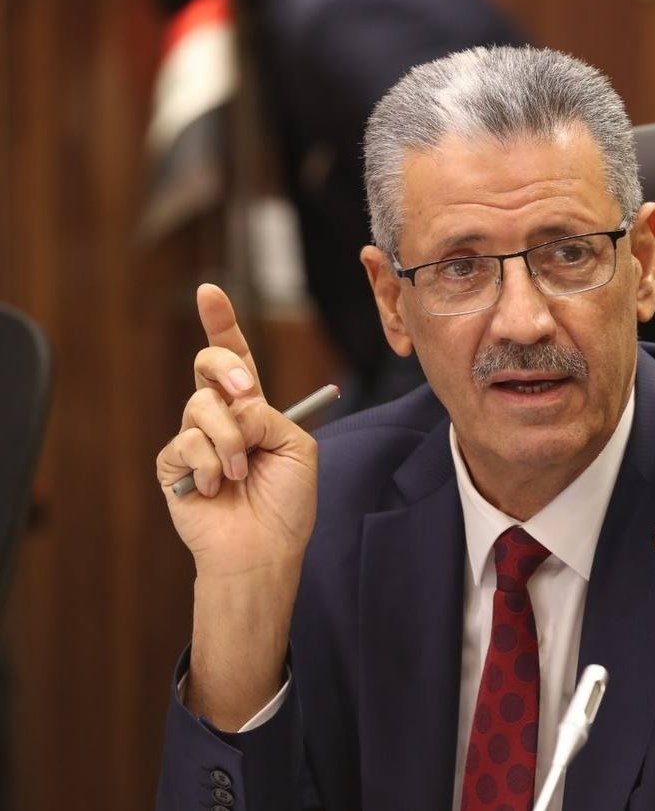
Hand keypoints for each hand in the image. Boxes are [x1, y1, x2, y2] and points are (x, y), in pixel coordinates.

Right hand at [156, 284, 317, 578]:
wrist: (264, 549)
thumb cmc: (287, 503)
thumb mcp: (297, 446)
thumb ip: (269, 414)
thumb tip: (236, 405)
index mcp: (253, 408)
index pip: (235, 358)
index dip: (221, 324)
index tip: (210, 292)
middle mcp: (221, 417)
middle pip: (207, 364)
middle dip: (227, 370)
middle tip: (248, 395)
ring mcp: (193, 439)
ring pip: (202, 407)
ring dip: (231, 440)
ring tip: (241, 472)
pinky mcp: (172, 463)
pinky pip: (187, 443)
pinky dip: (211, 465)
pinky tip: (217, 488)